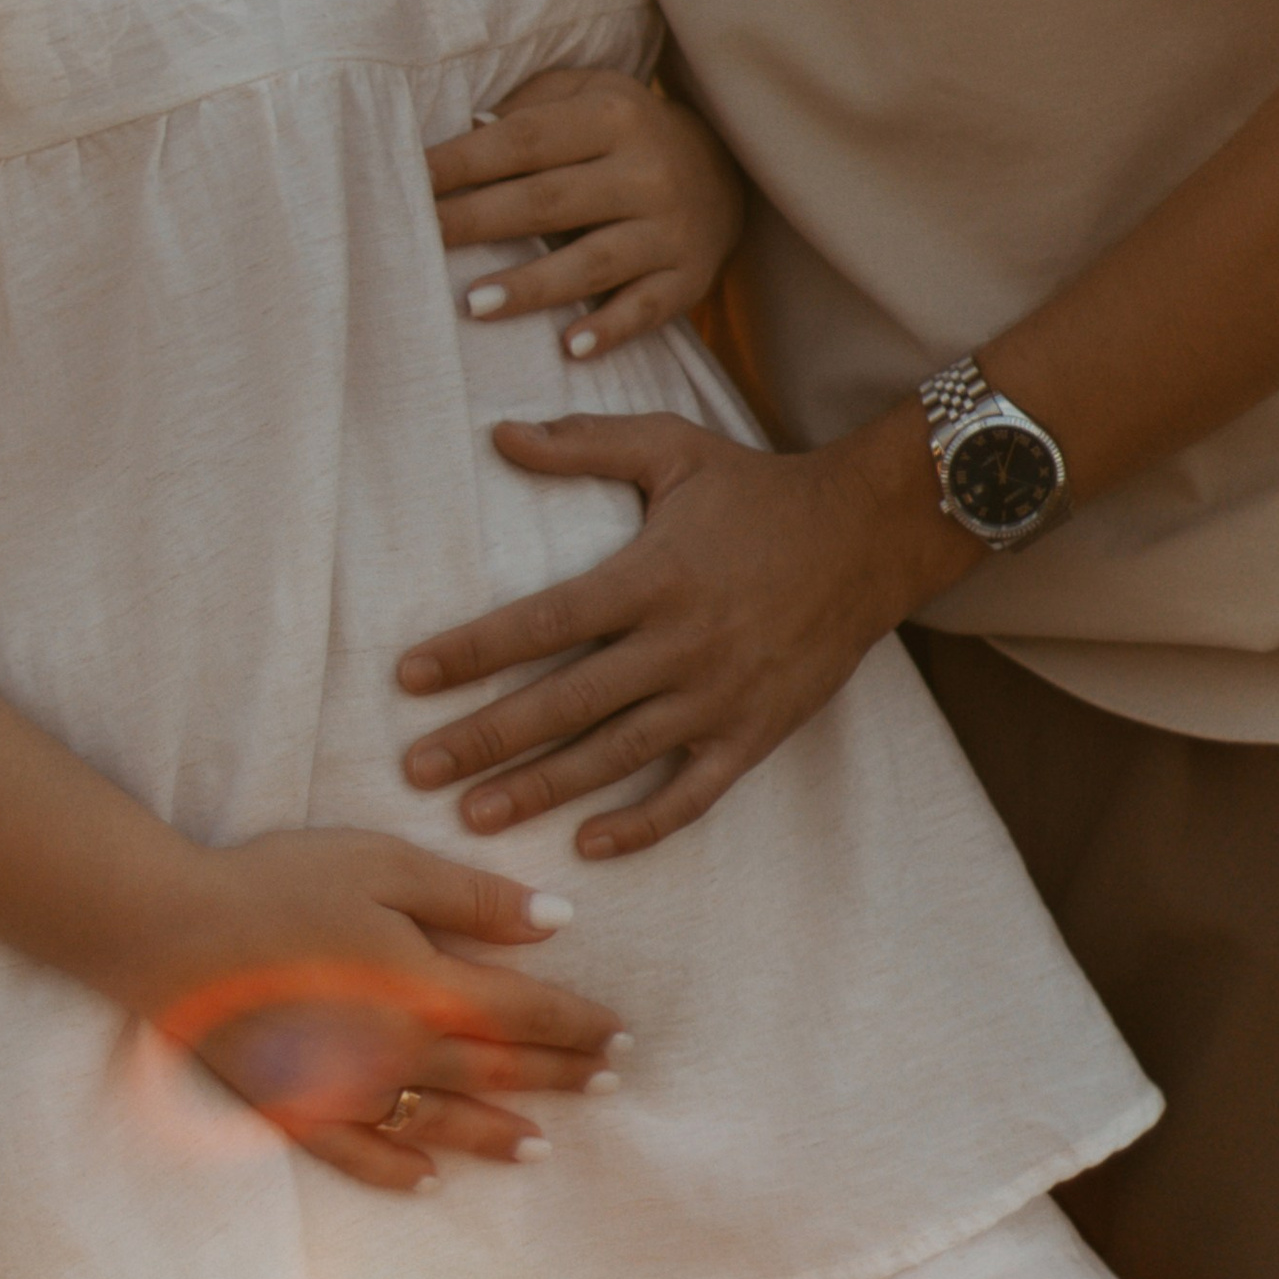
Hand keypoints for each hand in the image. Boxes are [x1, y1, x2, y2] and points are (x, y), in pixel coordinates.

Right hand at [147, 828, 627, 1192]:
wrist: (175, 934)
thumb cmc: (281, 884)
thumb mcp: (385, 866)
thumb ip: (472, 899)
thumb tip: (556, 923)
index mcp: (428, 991)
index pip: (526, 1015)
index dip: (579, 1025)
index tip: (621, 1035)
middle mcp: (400, 1056)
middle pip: (497, 1070)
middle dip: (557, 1076)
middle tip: (606, 1085)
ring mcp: (349, 1095)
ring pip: (441, 1122)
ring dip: (496, 1134)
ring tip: (539, 1147)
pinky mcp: (297, 1112)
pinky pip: (361, 1156)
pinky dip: (398, 1169)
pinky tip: (426, 1178)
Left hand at [396, 407, 972, 853]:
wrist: (870, 535)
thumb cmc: (759, 487)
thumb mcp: (673, 448)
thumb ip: (584, 443)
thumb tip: (500, 433)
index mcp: (651, 576)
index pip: (543, 622)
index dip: (472, 650)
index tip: (409, 675)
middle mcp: (680, 644)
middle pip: (565, 702)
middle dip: (485, 739)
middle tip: (416, 769)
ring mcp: (720, 697)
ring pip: (615, 756)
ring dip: (542, 790)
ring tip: (474, 816)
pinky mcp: (756, 733)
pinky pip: (692, 793)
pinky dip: (642, 825)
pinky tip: (588, 845)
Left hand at [427, 71, 744, 360]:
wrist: (724, 167)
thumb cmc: (621, 131)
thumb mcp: (584, 95)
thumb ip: (526, 110)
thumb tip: (458, 137)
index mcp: (612, 115)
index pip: (525, 140)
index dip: (464, 160)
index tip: (409, 179)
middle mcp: (646, 170)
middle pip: (548, 201)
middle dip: (477, 221)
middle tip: (418, 240)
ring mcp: (670, 228)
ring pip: (592, 261)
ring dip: (532, 285)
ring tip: (473, 303)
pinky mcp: (689, 277)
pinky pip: (646, 308)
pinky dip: (610, 329)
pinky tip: (570, 348)